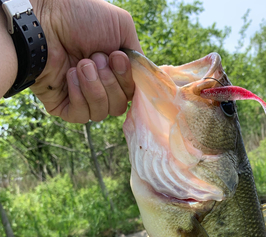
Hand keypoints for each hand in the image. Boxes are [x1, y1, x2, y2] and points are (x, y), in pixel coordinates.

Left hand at [30, 0, 142, 121]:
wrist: (46, 19)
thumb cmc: (81, 17)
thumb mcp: (122, 27)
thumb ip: (138, 56)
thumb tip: (145, 81)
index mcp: (113, 72)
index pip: (131, 94)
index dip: (127, 80)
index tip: (117, 58)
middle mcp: (99, 87)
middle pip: (119, 107)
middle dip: (110, 82)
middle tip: (94, 57)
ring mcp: (81, 98)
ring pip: (102, 113)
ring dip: (94, 86)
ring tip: (81, 64)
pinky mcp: (63, 107)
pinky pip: (82, 115)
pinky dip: (79, 95)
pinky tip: (70, 75)